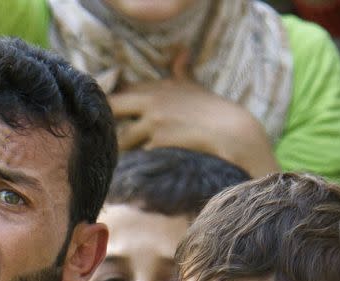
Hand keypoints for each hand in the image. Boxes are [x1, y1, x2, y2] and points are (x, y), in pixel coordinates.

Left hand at [108, 50, 278, 177]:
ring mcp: (154, 121)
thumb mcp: (196, 88)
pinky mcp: (158, 141)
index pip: (119, 93)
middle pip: (111, 108)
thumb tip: (182, 52)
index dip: (111, 106)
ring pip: (121, 139)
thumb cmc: (214, 112)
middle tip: (107, 138)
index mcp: (157, 87)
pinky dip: (138, 162)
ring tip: (126, 158)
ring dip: (122, 149)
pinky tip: (142, 168)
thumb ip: (182, 72)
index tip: (108, 117)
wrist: (234, 133)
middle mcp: (152, 101)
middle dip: (106, 123)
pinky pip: (137, 155)